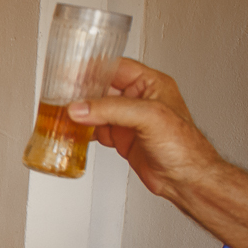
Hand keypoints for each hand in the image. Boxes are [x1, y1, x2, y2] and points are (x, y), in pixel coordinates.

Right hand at [67, 58, 222, 198]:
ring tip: (61, 113)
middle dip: (81, 91)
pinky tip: (74, 132)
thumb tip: (81, 108)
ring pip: (96, 109)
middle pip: (101, 88)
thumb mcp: (149, 117)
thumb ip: (112, 110)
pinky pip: (96, 129)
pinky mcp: (122, 138)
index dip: (92, 68)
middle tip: (60, 94)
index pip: (115, 67)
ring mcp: (129, 120)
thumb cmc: (184, 146)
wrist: (186, 180)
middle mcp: (138, 99)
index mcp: (150, 84)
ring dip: (80, 112)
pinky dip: (83, 131)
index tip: (71, 72)